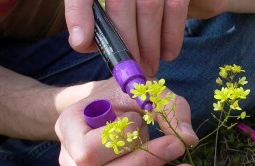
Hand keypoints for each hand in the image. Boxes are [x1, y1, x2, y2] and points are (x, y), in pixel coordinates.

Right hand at [55, 78, 203, 165]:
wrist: (108, 106)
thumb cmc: (121, 94)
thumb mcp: (141, 89)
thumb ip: (166, 107)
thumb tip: (189, 139)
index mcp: (70, 129)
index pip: (88, 151)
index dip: (121, 143)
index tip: (145, 122)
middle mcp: (72, 162)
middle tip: (178, 147)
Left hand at [64, 0, 227, 76]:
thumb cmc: (130, 4)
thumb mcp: (104, 4)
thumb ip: (93, 19)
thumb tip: (85, 43)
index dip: (79, 15)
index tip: (82, 42)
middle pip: (120, 5)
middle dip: (126, 45)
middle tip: (132, 70)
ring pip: (149, 8)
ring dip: (149, 45)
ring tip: (150, 66)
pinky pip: (175, 8)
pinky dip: (172, 36)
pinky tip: (168, 54)